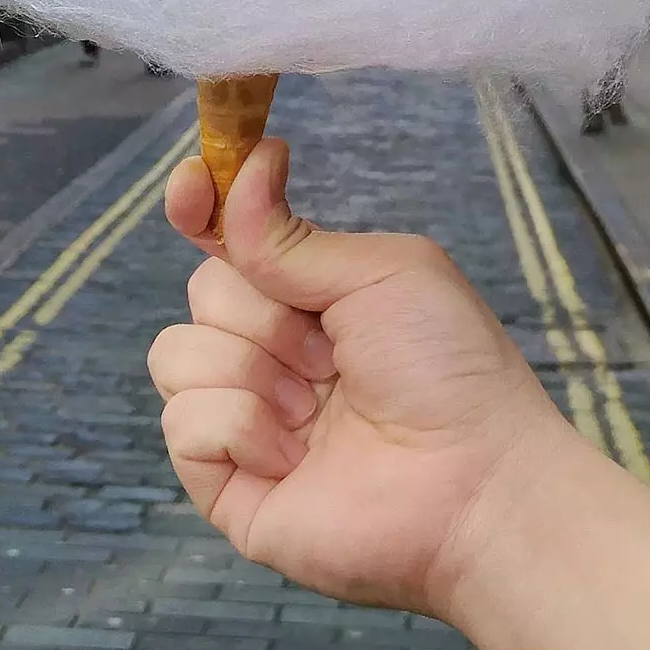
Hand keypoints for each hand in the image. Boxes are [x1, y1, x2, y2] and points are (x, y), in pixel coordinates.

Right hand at [149, 141, 572, 617]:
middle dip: (262, 312)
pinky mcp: (225, 484)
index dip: (201, 207)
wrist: (473, 482)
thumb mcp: (380, 273)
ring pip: (176, 353)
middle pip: (202, 290)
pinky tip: (295, 454)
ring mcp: (244, 420)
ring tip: (314, 409)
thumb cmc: (449, 369)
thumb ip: (292, 235)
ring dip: (252, 369)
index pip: (225, 240)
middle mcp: (270, 354)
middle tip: (329, 352)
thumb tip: (244, 165)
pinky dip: (241, 427)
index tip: (193, 184)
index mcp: (307, 299)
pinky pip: (182, 422)